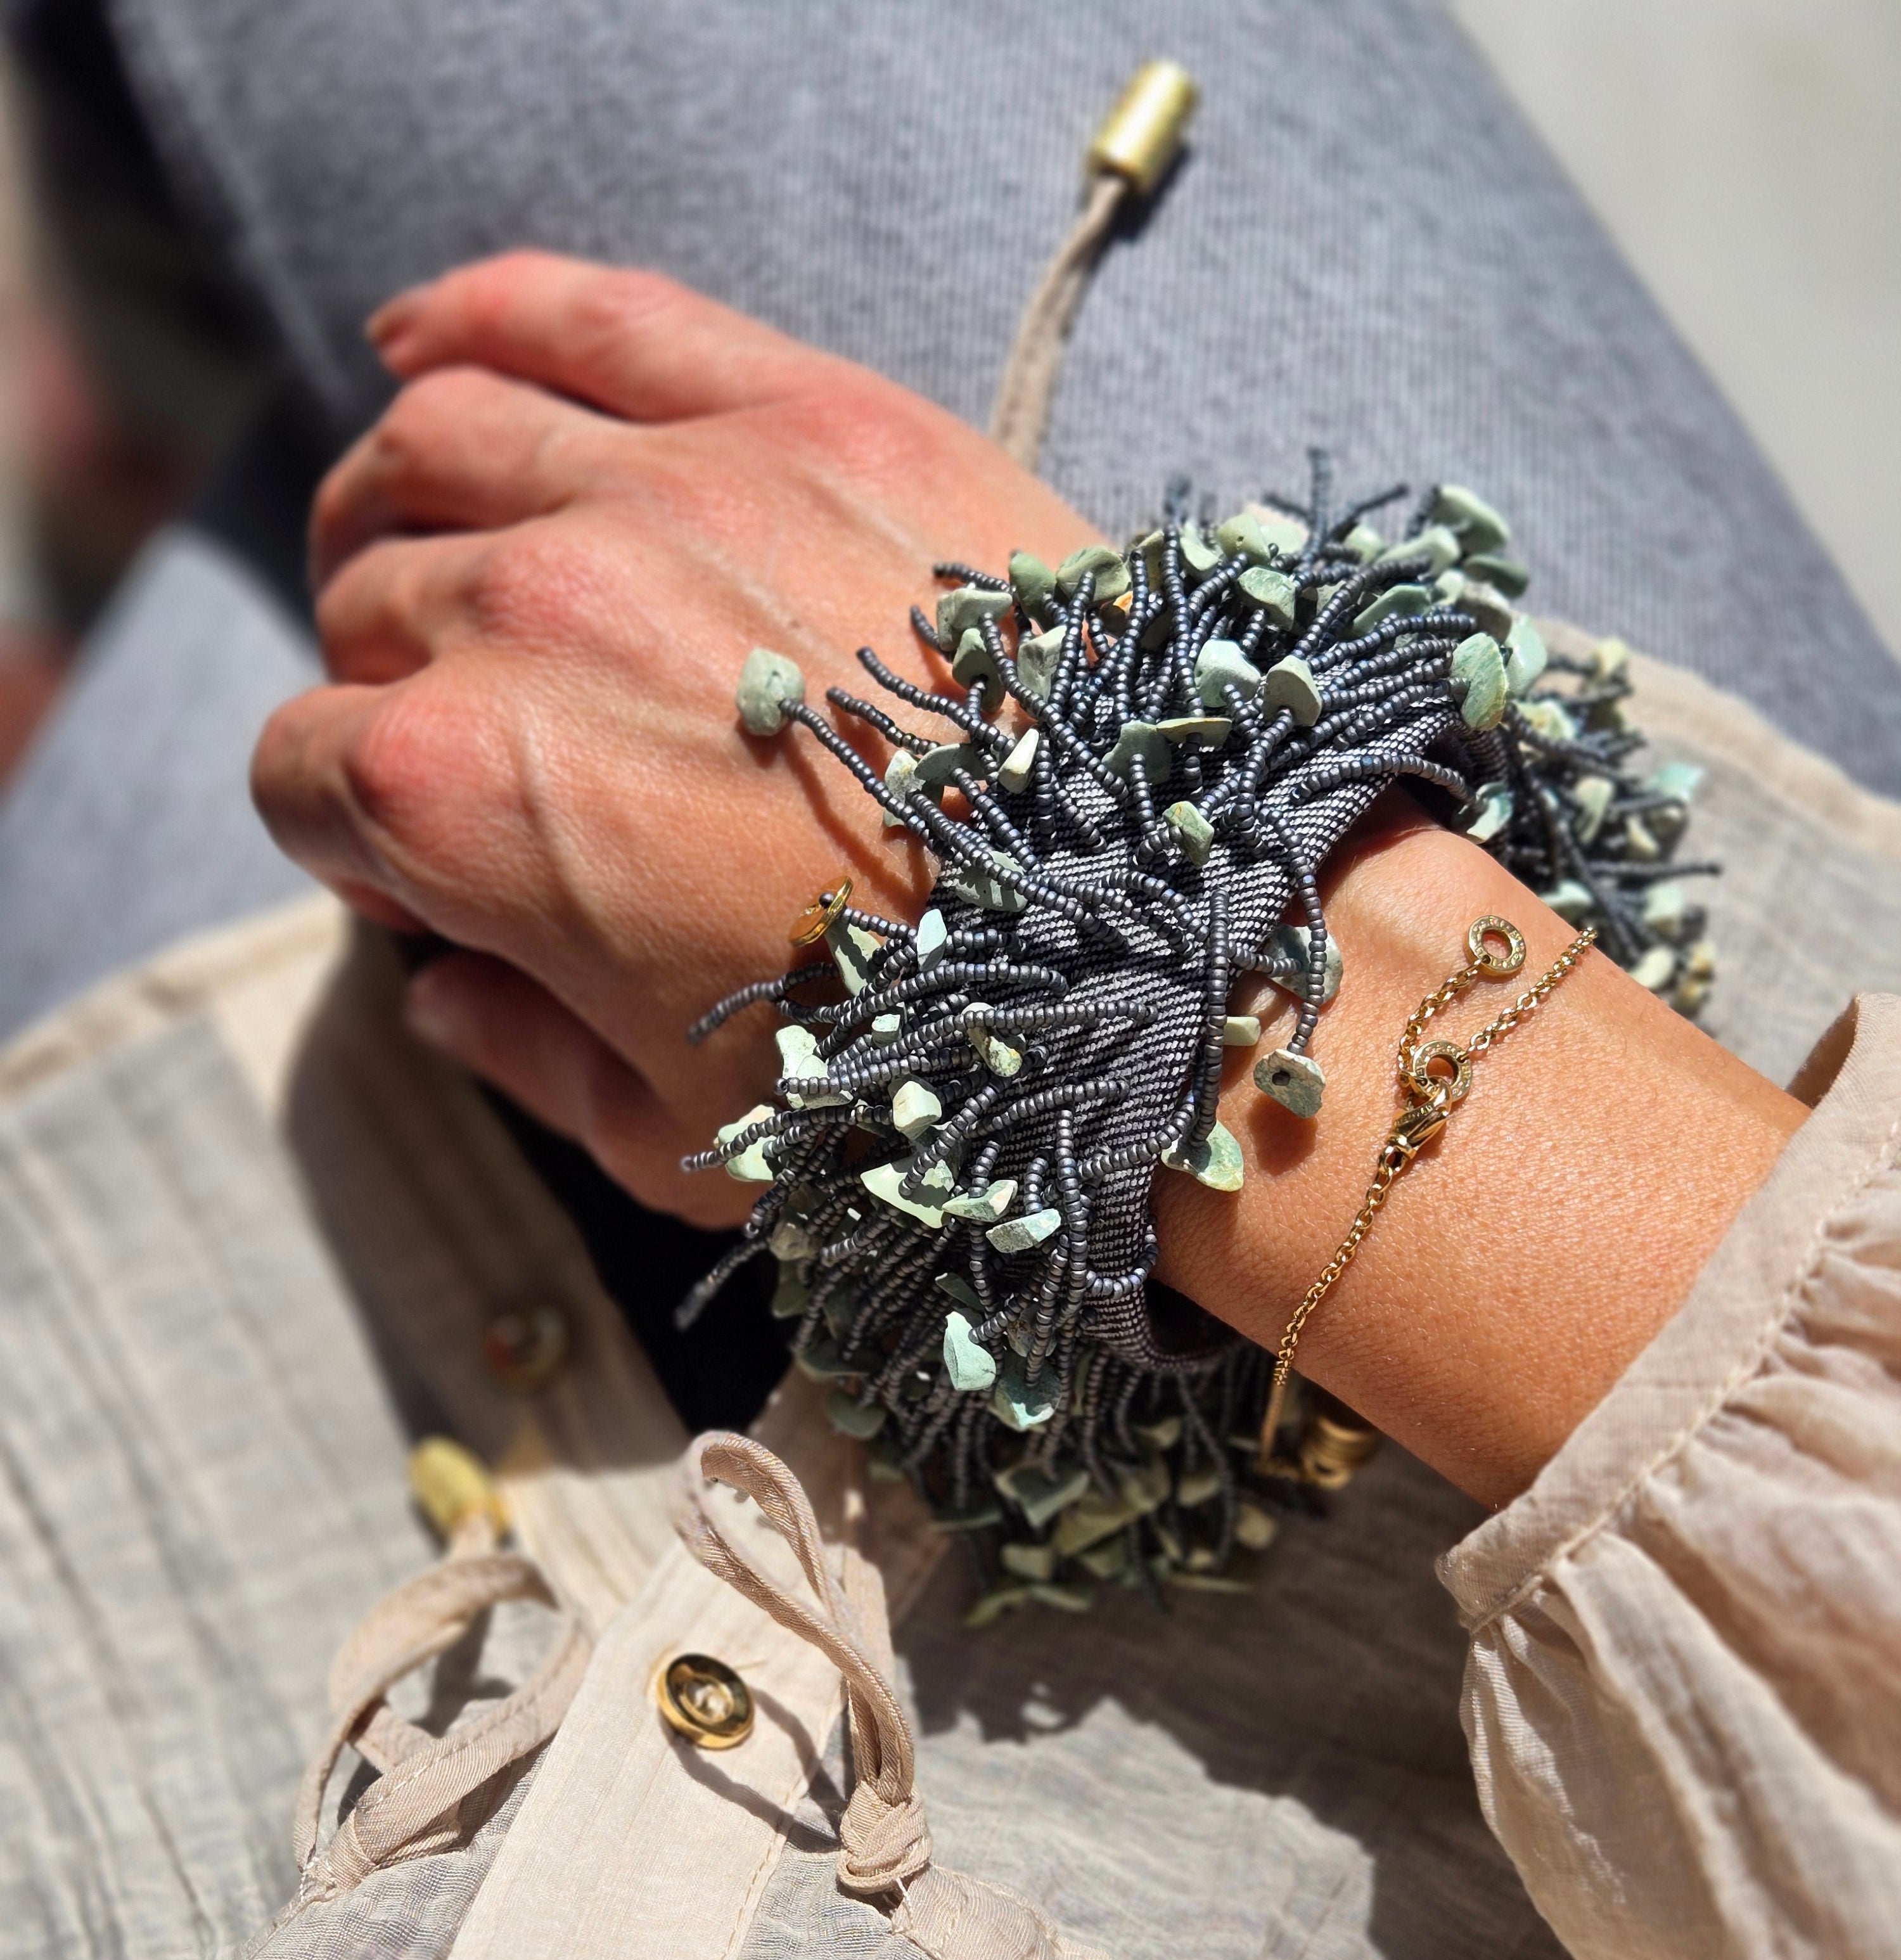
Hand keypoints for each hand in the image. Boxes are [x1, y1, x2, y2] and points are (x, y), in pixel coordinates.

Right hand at [253, 250, 1095, 1223]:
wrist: (1158, 943)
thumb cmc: (918, 1071)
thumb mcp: (680, 1140)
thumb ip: (525, 1062)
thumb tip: (442, 993)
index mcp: (463, 799)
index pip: (304, 777)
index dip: (349, 839)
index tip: (426, 870)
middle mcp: (530, 615)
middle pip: (371, 608)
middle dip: (386, 682)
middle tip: (475, 732)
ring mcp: (665, 491)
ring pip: (438, 443)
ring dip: (391, 498)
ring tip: (418, 543)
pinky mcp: (804, 414)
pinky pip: (584, 315)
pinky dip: (476, 313)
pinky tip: (422, 345)